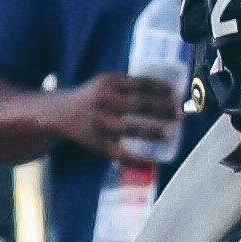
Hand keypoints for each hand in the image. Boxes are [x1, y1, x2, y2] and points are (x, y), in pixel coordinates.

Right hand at [51, 71, 181, 161]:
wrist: (61, 113)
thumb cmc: (94, 97)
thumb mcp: (107, 83)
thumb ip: (131, 86)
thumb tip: (169, 94)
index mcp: (110, 83)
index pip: (143, 83)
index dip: (163, 90)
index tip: (177, 95)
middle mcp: (104, 101)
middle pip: (139, 104)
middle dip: (163, 109)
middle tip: (180, 114)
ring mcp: (101, 123)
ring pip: (131, 128)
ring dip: (154, 131)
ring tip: (170, 133)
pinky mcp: (99, 144)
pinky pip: (122, 153)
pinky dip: (139, 158)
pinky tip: (154, 159)